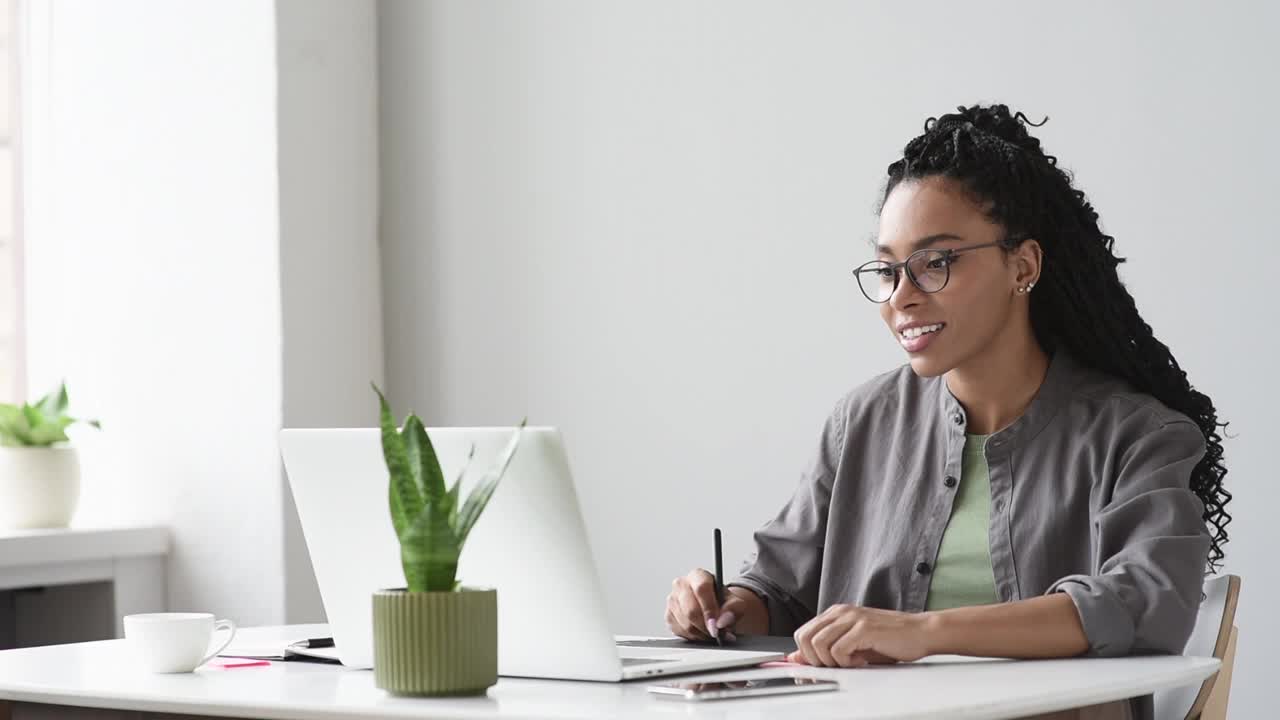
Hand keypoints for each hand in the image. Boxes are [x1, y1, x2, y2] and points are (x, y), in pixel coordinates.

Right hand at [665, 568, 751, 640]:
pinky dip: (694, 637)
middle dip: (706, 626)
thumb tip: (722, 621)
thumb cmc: (723, 602)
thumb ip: (734, 608)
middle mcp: (681, 584)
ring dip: (701, 634)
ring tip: (712, 633)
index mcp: (698, 575)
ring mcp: (672, 600)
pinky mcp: (668, 615)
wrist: (716, 608)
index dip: (709, 609)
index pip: (701, 589)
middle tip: (718, 633)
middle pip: (691, 610)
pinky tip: (701, 633)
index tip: (717, 625)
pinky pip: (680, 632)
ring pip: (686, 624)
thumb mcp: (735, 602)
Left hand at [787, 604, 933, 666]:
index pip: (802, 634)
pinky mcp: (864, 628)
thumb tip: (798, 659)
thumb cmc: (890, 640)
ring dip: (832, 662)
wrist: (920, 632)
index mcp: (836, 614)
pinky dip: (846, 662)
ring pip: (818, 644)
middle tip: (835, 667)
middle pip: (805, 638)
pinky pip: (838, 649)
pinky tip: (861, 661)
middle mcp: (841, 612)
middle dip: (815, 660)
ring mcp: (852, 618)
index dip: (806, 656)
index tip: (820, 668)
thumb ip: (825, 650)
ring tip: (851, 663)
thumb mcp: (853, 646)